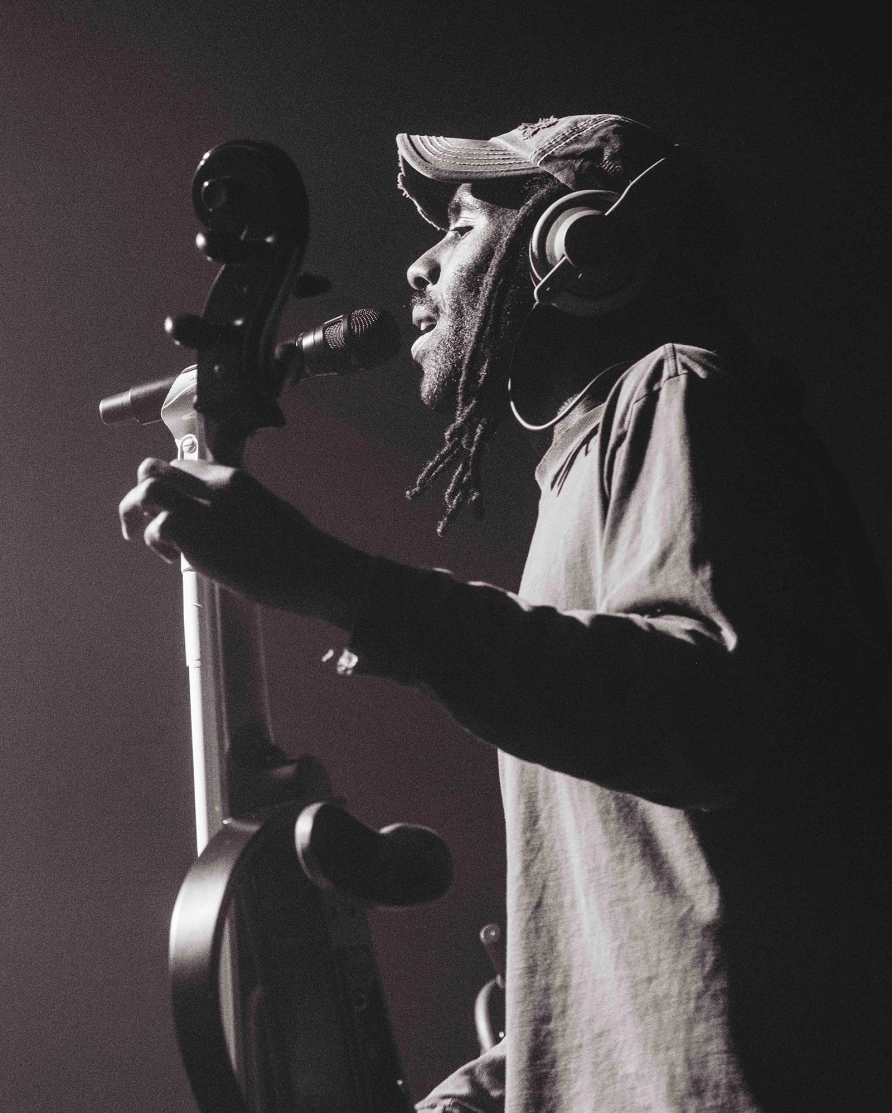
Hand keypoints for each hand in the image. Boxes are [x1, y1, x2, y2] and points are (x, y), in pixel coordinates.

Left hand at [119, 458, 369, 627]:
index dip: (170, 484)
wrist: (310, 566)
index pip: (183, 465)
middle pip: (155, 470)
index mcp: (234, 478)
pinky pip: (155, 529)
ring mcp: (201, 507)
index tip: (171, 505)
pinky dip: (156, 544)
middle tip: (139, 517)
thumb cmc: (300, 550)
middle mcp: (213, 486)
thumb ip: (239, 509)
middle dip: (141, 492)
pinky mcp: (193, 534)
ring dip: (133, 512)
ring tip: (135, 534)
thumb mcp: (269, 512)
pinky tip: (171, 559)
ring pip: (146, 491)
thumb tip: (224, 526)